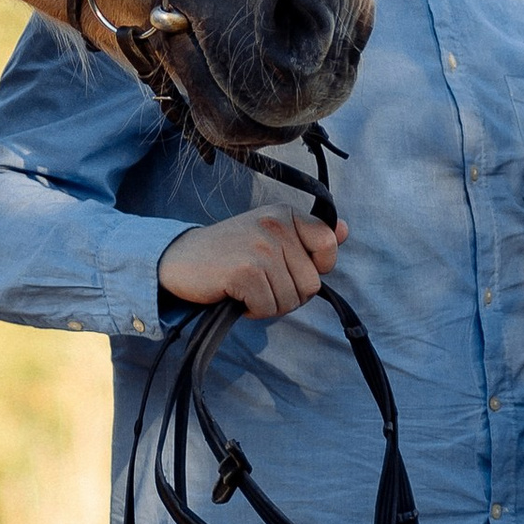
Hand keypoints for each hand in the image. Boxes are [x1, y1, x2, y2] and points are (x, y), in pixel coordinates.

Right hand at [158, 206, 345, 321]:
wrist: (179, 260)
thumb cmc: (228, 253)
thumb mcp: (270, 235)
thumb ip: (308, 235)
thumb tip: (344, 230)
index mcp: (285, 214)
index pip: (328, 244)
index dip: (315, 267)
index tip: (288, 267)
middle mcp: (276, 225)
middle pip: (311, 284)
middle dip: (287, 294)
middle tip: (259, 282)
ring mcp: (261, 247)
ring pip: (290, 300)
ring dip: (268, 304)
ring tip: (245, 287)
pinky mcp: (245, 271)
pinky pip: (268, 308)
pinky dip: (252, 310)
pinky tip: (235, 294)